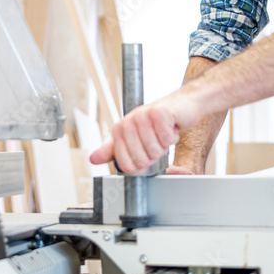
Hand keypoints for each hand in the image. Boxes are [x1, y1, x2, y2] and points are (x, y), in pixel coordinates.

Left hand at [89, 89, 205, 174]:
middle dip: (154, 155)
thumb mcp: (133, 140)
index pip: (126, 165)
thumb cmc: (157, 124)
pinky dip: (172, 137)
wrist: (180, 106)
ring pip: (155, 151)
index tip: (145, 154)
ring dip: (164, 146)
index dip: (140, 166)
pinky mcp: (160, 113)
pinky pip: (167, 140)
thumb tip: (93, 159)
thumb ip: (113, 151)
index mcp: (120, 129)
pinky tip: (170, 127)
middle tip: (156, 141)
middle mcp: (129, 121)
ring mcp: (143, 115)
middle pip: (142, 160)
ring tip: (162, 133)